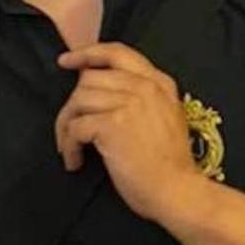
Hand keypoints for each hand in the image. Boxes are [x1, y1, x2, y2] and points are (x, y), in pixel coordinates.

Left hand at [55, 44, 205, 226]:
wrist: (178, 191)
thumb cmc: (170, 164)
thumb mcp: (168, 117)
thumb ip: (144, 97)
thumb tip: (102, 91)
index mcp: (159, 83)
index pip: (117, 53)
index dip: (88, 54)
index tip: (67, 61)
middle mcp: (144, 87)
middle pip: (90, 78)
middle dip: (73, 104)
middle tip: (69, 128)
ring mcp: (129, 103)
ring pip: (78, 100)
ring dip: (66, 127)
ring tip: (71, 149)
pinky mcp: (112, 125)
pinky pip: (75, 127)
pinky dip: (69, 145)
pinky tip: (75, 161)